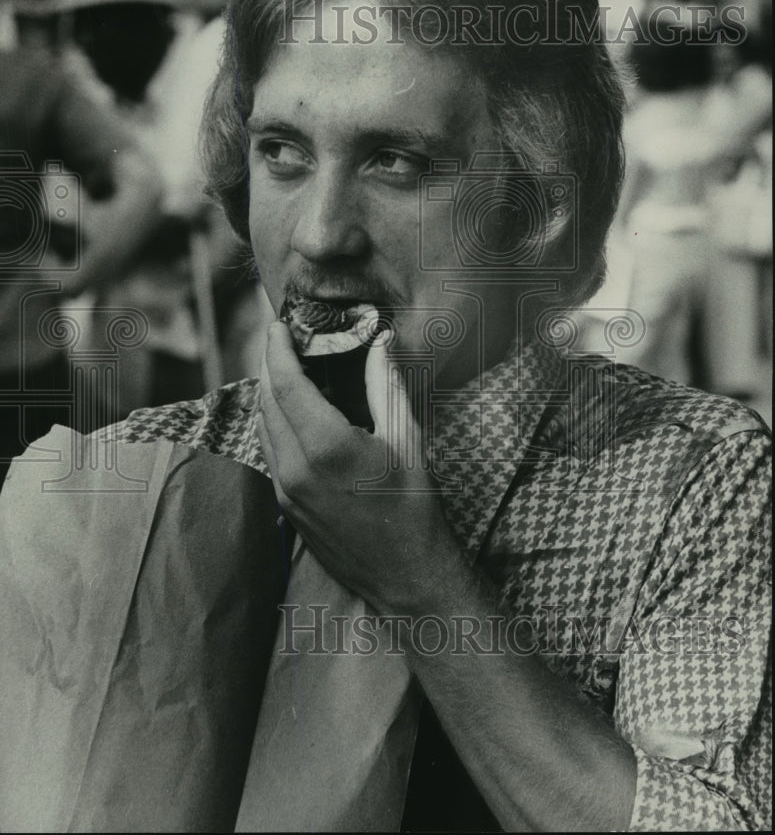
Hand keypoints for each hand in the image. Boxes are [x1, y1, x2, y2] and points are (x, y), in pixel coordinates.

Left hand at [258, 321, 458, 612]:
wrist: (405, 575)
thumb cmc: (415, 507)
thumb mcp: (408, 439)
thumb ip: (386, 386)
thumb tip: (380, 342)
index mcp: (325, 447)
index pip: (286, 383)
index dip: (277, 348)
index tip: (279, 324)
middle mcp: (295, 467)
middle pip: (267, 401)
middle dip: (270, 364)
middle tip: (283, 339)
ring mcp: (286, 489)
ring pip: (264, 427)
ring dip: (270, 393)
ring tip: (288, 368)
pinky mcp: (286, 505)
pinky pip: (270, 450)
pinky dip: (276, 421)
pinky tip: (297, 412)